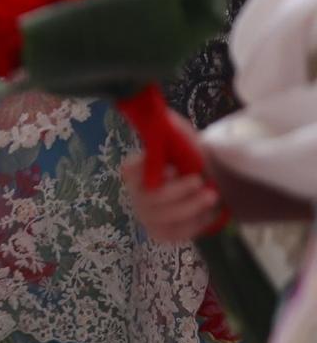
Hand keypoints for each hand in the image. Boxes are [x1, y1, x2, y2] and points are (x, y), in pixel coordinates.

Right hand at [122, 115, 220, 241]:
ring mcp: (147, 216)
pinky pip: (176, 233)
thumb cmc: (188, 156)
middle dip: (178, 192)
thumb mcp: (179, 134)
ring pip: (165, 217)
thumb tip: (153, 110)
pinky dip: (195, 224)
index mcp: (134, 169)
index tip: (173, 168)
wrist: (205, 181)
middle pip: (150, 198)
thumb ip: (166, 124)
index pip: (130, 171)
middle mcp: (135, 194)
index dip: (147, 172)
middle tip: (201, 182)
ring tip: (213, 197)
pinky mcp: (161, 233)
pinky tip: (209, 213)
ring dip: (191, 208)